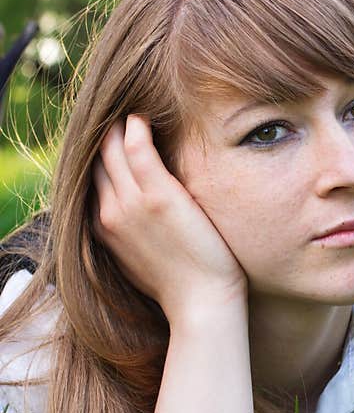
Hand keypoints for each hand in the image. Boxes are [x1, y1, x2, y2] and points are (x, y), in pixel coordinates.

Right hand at [92, 114, 246, 320]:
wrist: (201, 304)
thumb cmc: (183, 284)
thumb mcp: (143, 257)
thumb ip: (133, 233)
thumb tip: (140, 219)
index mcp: (104, 227)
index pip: (92, 178)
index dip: (99, 155)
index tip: (110, 137)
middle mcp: (110, 212)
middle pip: (97, 160)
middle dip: (104, 135)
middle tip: (117, 112)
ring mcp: (132, 204)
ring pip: (112, 150)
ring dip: (117, 126)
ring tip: (131, 108)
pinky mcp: (159, 197)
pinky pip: (138, 150)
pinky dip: (136, 129)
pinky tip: (142, 117)